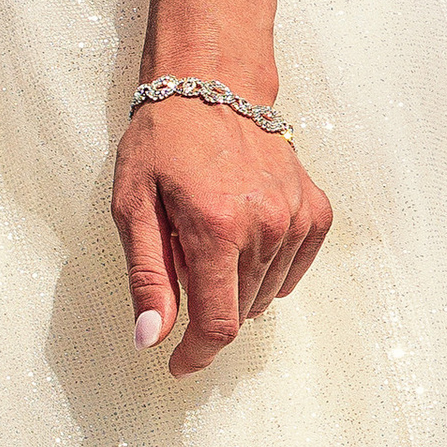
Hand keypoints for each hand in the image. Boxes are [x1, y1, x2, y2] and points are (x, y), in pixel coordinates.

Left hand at [112, 95, 333, 377]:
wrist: (214, 81)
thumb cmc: (164, 139)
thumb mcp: (133, 204)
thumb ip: (147, 276)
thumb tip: (151, 337)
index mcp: (217, 228)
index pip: (218, 323)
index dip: (196, 355)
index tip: (176, 365)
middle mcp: (266, 226)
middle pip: (240, 311)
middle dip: (206, 307)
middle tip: (180, 258)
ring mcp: (296, 218)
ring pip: (266, 294)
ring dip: (234, 286)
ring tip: (207, 238)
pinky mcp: (314, 211)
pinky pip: (293, 270)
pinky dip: (267, 270)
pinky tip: (243, 240)